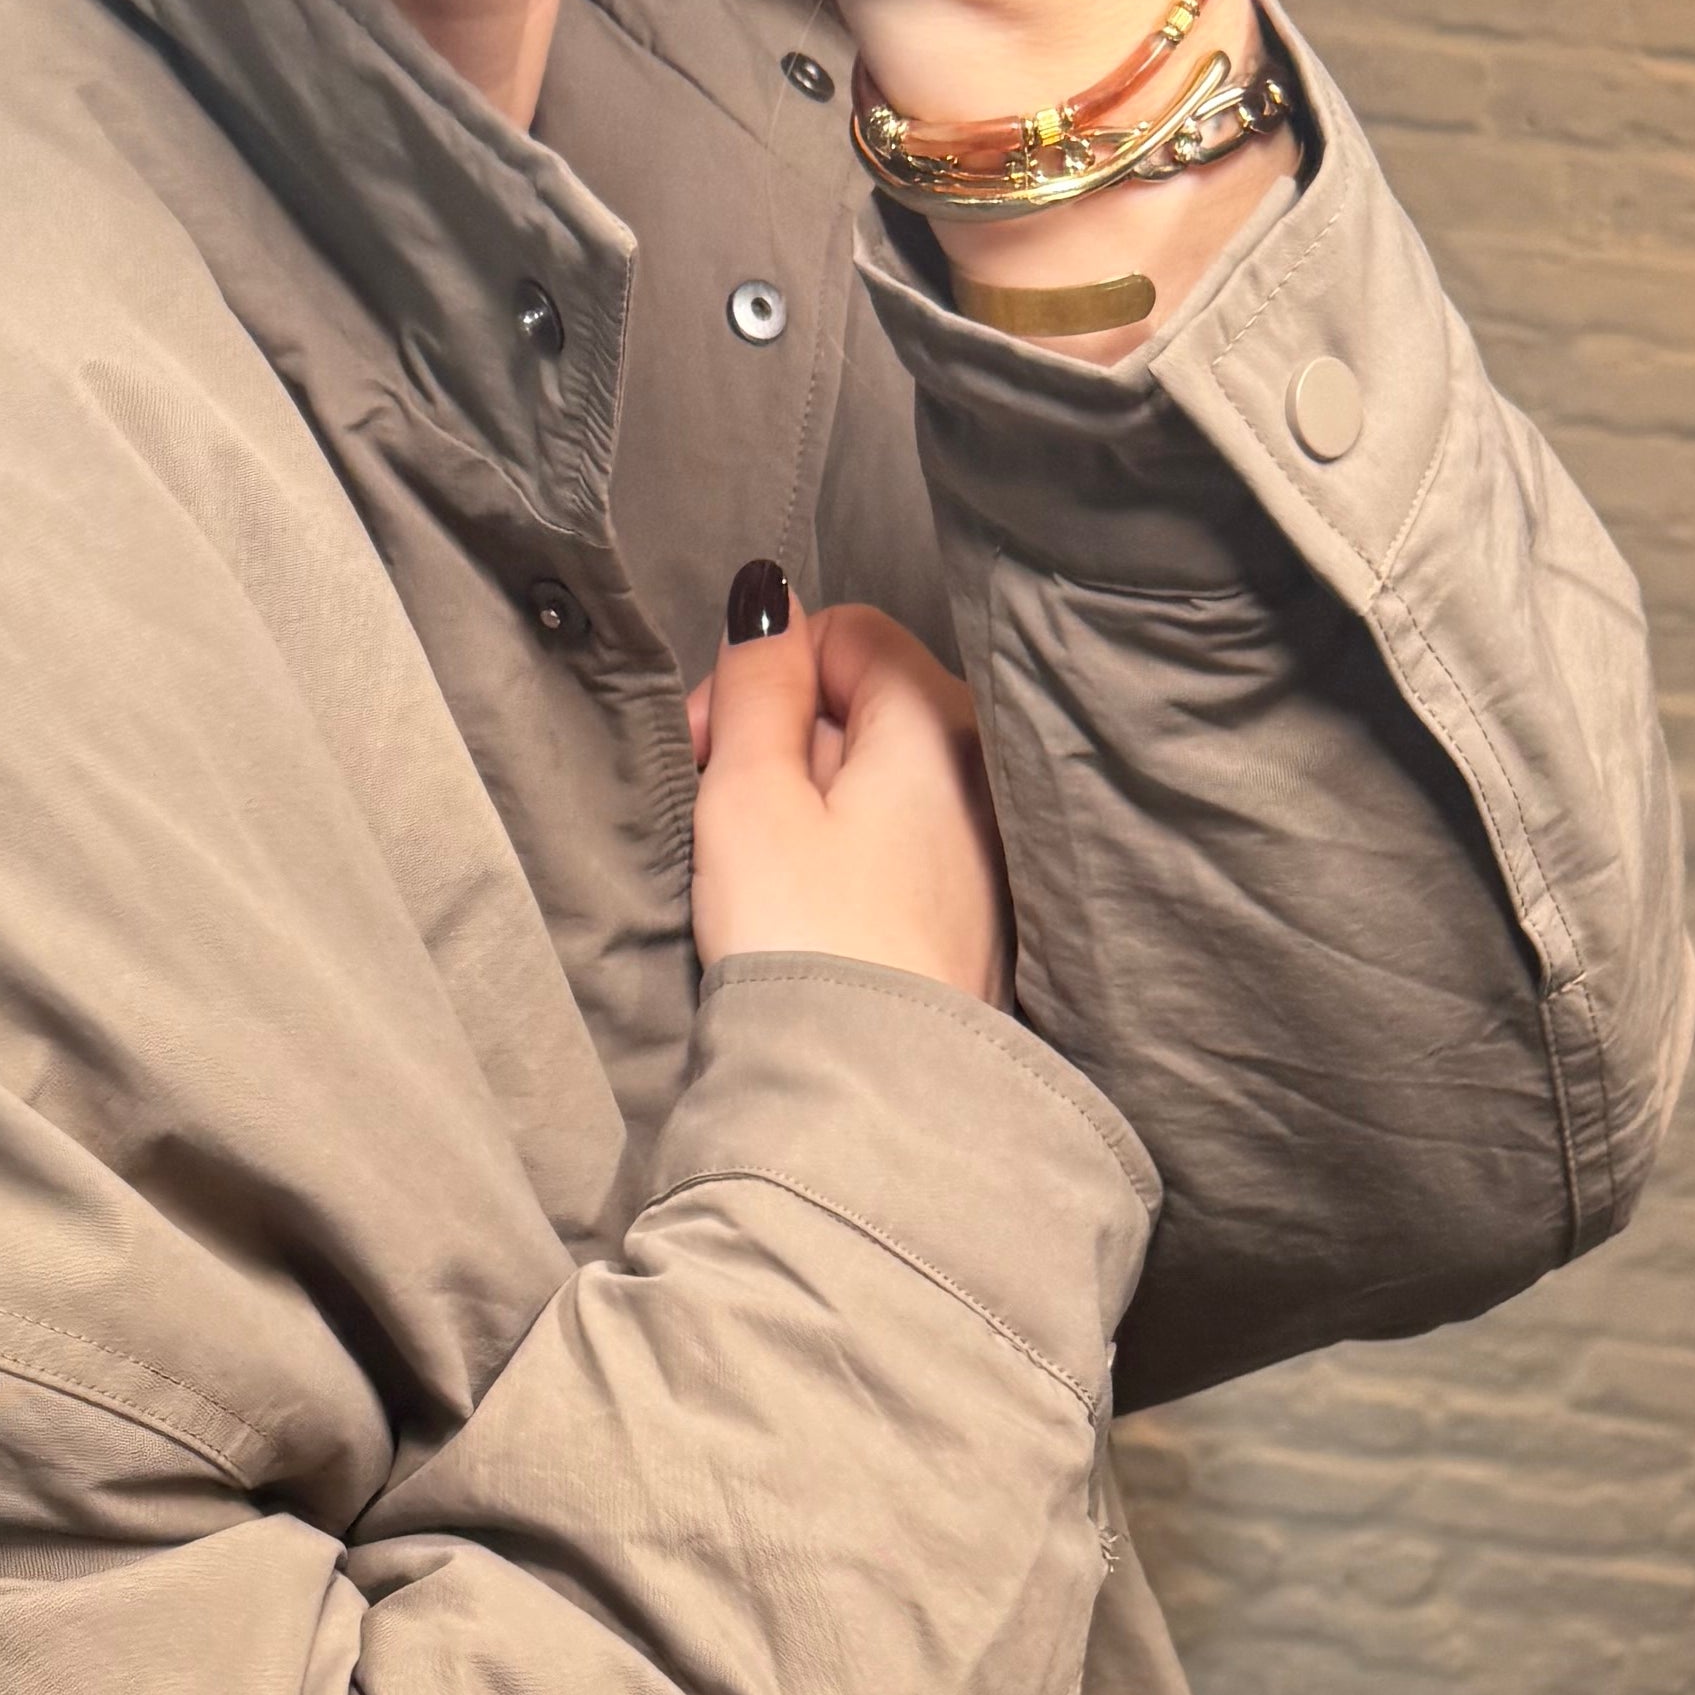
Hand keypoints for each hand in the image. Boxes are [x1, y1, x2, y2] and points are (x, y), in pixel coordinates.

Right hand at [684, 576, 1008, 1010]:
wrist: (870, 1097)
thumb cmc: (804, 940)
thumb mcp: (751, 793)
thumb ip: (757, 682)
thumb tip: (768, 597)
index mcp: (936, 720)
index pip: (844, 631)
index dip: (762, 675)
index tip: (709, 747)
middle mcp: (981, 772)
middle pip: (860, 707)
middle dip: (781, 745)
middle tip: (726, 819)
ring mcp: (985, 850)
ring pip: (875, 782)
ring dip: (808, 809)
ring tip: (767, 879)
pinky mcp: (971, 918)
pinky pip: (895, 850)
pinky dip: (845, 863)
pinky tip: (812, 917)